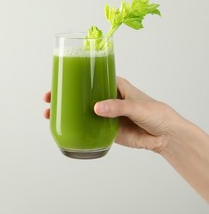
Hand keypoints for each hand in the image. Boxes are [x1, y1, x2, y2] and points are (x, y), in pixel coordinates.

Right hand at [44, 77, 183, 152]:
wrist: (165, 136)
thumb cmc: (156, 113)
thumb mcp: (137, 106)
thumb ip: (118, 107)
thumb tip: (96, 108)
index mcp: (114, 85)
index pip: (91, 77)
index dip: (74, 77)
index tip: (59, 78)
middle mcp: (106, 98)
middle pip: (81, 93)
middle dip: (63, 94)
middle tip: (48, 97)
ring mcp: (104, 114)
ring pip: (81, 110)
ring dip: (65, 111)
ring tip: (49, 113)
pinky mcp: (105, 129)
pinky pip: (87, 126)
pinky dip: (74, 126)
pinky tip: (63, 127)